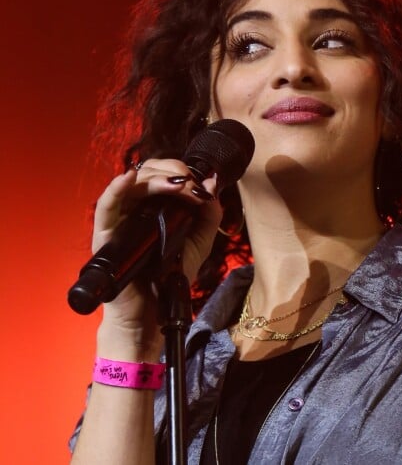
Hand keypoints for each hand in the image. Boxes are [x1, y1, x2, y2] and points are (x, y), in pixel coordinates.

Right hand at [93, 159, 222, 360]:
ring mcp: (119, 221)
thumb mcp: (199, 241)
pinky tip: (128, 177)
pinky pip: (105, 208)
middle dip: (172, 172)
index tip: (203, 184)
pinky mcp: (106, 237)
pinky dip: (115, 189)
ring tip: (177, 184)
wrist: (153, 313)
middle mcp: (135, 208)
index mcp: (155, 206)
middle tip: (190, 183)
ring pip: (130, 185)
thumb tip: (211, 182)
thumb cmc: (171, 276)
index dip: (182, 172)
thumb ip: (208, 214)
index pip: (163, 175)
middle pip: (147, 174)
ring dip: (155, 179)